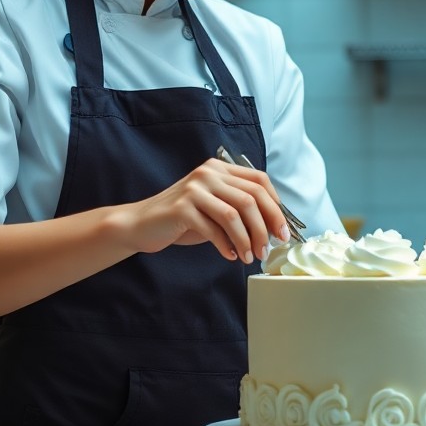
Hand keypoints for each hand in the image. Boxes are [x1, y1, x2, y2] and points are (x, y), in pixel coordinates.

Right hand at [118, 158, 290, 262]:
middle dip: (266, 227)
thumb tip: (274, 228)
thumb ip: (240, 209)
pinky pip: (214, 228)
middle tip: (269, 249)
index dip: (276, 206)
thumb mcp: (215, 208)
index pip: (260, 181)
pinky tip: (231, 255)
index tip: (282, 230)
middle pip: (251, 198)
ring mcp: (195, 189)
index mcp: (220, 169)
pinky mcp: (183, 208)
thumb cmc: (184, 220)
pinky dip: (227, 245)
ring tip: (251, 257)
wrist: (143, 224)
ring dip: (248, 239)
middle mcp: (209, 173)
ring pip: (235, 214)